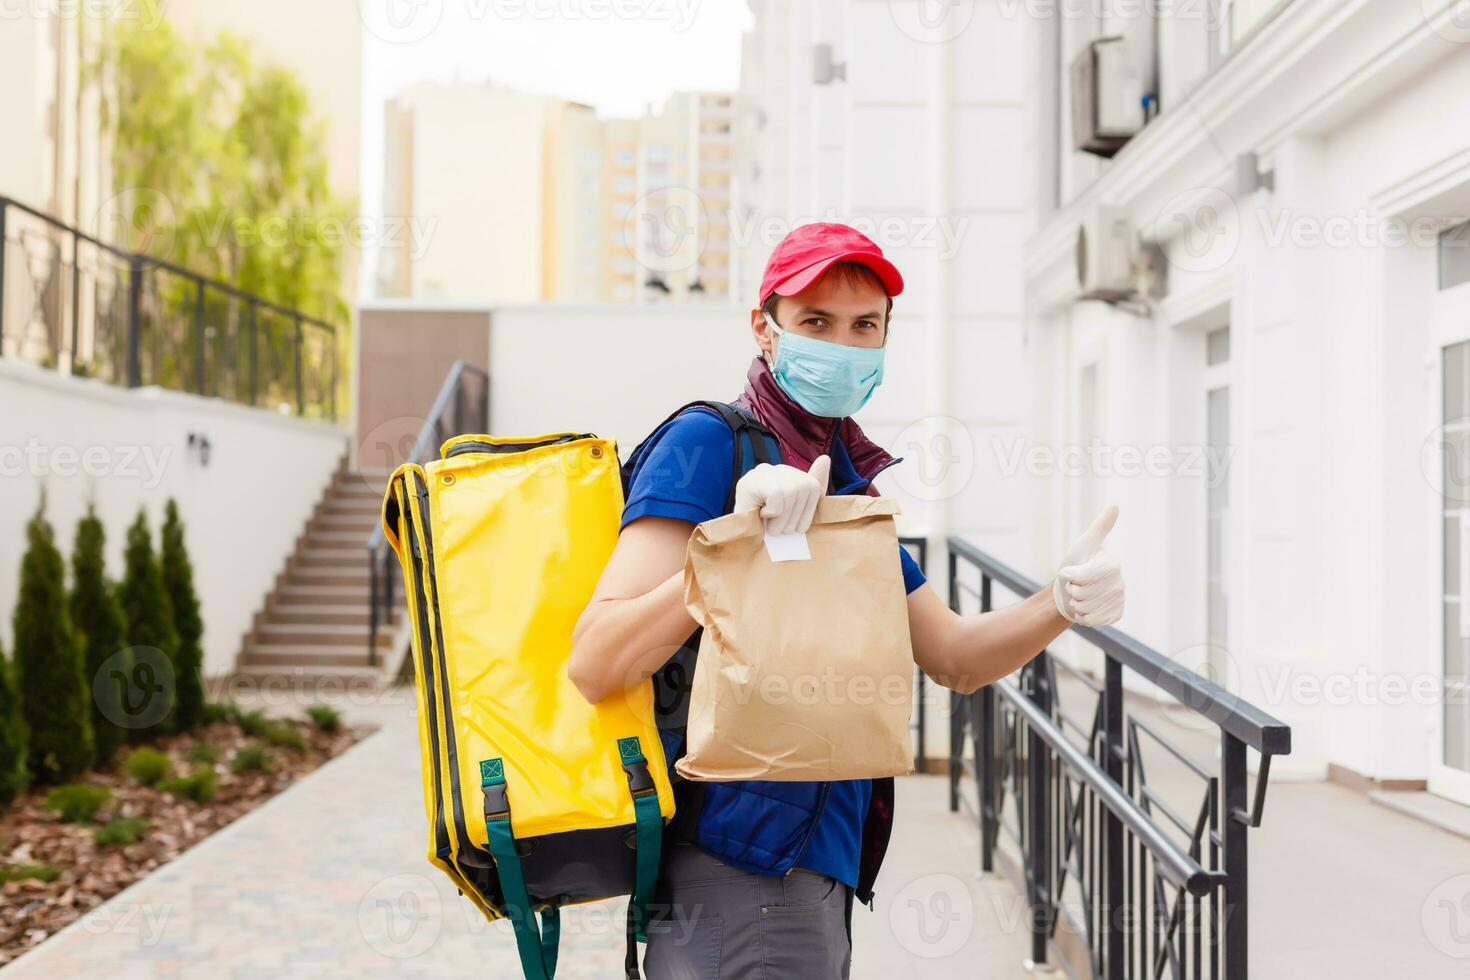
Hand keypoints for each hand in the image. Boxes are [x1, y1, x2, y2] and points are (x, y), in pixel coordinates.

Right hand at [733, 455, 830, 534]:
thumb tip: (825, 458)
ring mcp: (761, 473)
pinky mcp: (750, 481)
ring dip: (782, 518)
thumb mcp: (800, 511)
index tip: (797, 526)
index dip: (808, 511)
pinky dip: (772, 512)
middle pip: (803, 488)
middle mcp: (775, 469)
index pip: (812, 486)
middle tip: (781, 529)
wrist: (744, 545)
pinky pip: (776, 494)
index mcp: (788, 475)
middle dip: (795, 517)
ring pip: (790, 491)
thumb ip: (815, 486)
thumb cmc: (773, 529)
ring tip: (772, 526)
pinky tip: (761, 515)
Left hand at [1052, 505, 1124, 626]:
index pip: (1082, 577)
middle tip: (1075, 586)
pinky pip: (1093, 620)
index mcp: (1113, 565)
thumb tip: (1115, 506)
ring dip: (1075, 604)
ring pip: (1086, 609)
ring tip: (1079, 597)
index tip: (1070, 572)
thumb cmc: (1074, 565)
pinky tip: (1086, 609)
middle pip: (1082, 594)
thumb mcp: (1083, 545)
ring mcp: (1119, 601)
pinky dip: (1083, 617)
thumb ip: (1099, 528)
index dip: (1069, 576)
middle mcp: (1120, 583)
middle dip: (1071, 591)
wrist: (1070, 591)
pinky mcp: (1115, 615)